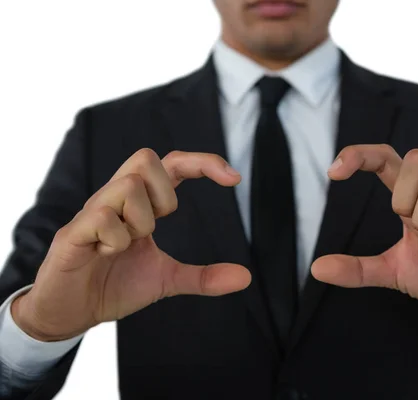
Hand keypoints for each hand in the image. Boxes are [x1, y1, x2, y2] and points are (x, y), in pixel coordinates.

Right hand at [12, 149, 250, 341]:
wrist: (70, 313)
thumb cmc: (114, 285)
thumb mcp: (166, 280)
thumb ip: (203, 276)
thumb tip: (244, 277)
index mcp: (138, 204)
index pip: (171, 164)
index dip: (202, 162)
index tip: (234, 178)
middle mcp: (115, 199)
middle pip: (145, 159)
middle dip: (163, 195)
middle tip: (155, 229)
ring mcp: (92, 213)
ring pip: (127, 186)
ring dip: (140, 222)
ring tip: (126, 247)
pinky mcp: (73, 233)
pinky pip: (101, 217)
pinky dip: (116, 241)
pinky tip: (107, 256)